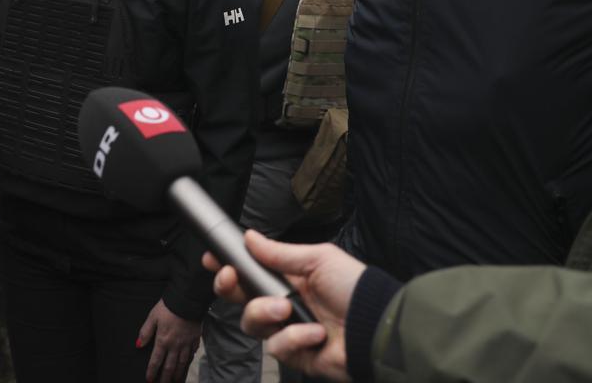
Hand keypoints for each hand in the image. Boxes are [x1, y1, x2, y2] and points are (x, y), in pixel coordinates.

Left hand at [136, 299, 199, 382]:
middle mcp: (175, 345)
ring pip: (182, 364)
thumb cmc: (168, 307)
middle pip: (170, 366)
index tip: (149, 380)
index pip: (156, 361)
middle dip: (165, 378)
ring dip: (178, 374)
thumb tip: (138, 345)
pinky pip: (191, 354)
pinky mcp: (195, 339)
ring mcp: (186, 343)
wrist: (188, 300)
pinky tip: (186, 365)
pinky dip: (188, 362)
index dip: (152, 372)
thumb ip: (145, 332)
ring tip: (175, 381)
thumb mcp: (152, 317)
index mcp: (163, 340)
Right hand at [202, 230, 363, 381]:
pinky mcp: (295, 354)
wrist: (378, 326)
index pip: (249, 271)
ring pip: (251, 322)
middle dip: (228, 287)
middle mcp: (283, 303)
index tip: (213, 258)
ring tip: (286, 309)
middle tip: (230, 278)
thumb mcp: (318, 259)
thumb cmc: (356, 289)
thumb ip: (279, 252)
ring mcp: (287, 329)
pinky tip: (314, 333)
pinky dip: (294, 337)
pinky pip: (277, 346)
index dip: (228, 266)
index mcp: (288, 278)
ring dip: (264, 312)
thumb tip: (250, 237)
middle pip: (239, 298)